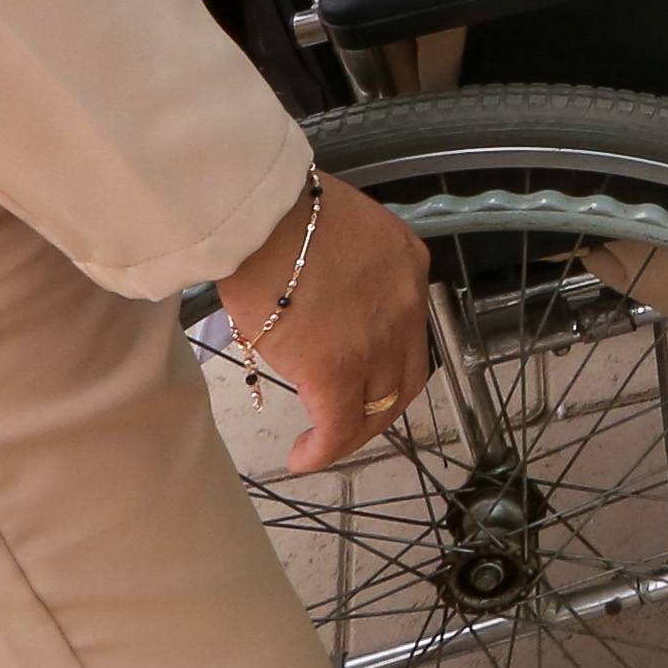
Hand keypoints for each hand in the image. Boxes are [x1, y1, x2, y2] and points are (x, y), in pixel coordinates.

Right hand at [219, 173, 433, 473]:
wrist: (259, 214)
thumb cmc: (279, 211)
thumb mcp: (334, 230)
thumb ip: (340, 266)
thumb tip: (313, 300)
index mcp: (406, 263)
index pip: (408, 327)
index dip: (385, 358)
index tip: (359, 373)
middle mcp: (405, 304)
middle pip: (406, 375)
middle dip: (379, 405)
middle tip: (347, 419)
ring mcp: (377, 341)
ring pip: (379, 406)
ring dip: (354, 430)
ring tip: (322, 442)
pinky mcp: (338, 370)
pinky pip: (339, 427)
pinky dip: (323, 450)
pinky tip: (301, 456)